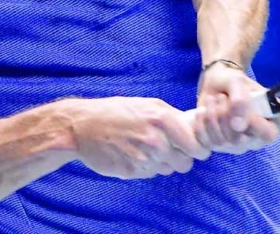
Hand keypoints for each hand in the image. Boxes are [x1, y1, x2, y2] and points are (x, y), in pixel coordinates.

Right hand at [68, 97, 210, 178]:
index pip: (197, 146)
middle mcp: (156, 140)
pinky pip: (149, 174)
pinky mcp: (131, 172)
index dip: (197, 149)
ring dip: (161, 163)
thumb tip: (196, 128)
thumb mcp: (148, 105)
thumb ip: (173, 118)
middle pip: (185, 163)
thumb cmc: (117, 111)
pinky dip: (145, 167)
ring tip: (145, 148)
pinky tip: (132, 154)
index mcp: (163, 119)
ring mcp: (143, 158)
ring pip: (167, 170)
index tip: (193, 148)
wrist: (82, 125)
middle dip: (179, 157)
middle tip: (167, 148)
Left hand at [192, 62, 279, 153]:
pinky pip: (206, 144)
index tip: (238, 106)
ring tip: (212, 99)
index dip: (254, 123)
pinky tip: (202, 111)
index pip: (269, 134)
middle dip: (225, 115)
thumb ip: (241, 100)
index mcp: (271, 122)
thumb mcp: (237, 82)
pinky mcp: (218, 146)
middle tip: (221, 96)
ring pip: (221, 142)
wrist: (215, 83)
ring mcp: (237, 145)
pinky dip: (200, 125)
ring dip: (212, 116)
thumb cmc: (232, 81)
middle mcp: (256, 138)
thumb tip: (238, 126)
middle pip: (240, 141)